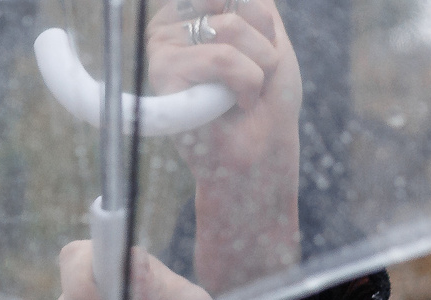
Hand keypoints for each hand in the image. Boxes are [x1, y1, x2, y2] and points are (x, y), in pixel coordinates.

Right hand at [147, 0, 303, 290]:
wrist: (258, 154)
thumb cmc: (266, 98)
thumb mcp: (270, 33)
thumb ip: (250, 3)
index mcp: (190, 11)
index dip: (263, 21)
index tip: (259, 55)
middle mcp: (168, 26)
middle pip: (235, 1)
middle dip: (262, 41)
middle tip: (255, 75)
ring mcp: (161, 49)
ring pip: (231, 27)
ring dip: (259, 65)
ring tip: (245, 93)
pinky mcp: (162, 76)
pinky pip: (222, 57)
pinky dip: (246, 82)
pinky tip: (234, 104)